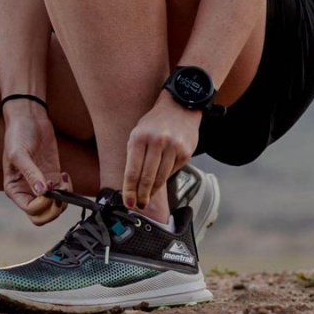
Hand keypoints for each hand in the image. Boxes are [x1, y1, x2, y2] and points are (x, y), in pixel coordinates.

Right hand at [2, 104, 71, 224]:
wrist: (29, 118)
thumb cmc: (17, 134)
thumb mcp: (19, 154)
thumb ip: (30, 174)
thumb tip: (42, 193)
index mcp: (14, 189)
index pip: (31, 210)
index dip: (43, 204)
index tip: (48, 189)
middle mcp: (27, 191)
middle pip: (43, 215)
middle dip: (54, 208)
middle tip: (60, 192)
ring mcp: (42, 184)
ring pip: (55, 206)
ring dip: (63, 198)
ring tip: (63, 181)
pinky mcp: (53, 176)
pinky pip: (63, 192)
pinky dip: (68, 188)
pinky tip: (65, 174)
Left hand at [122, 94, 200, 209]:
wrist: (179, 108)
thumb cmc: (154, 123)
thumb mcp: (138, 133)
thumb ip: (134, 156)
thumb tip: (131, 184)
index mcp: (140, 137)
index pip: (133, 170)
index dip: (129, 190)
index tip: (128, 202)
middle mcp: (157, 142)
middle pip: (147, 178)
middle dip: (141, 195)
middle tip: (138, 205)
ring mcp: (173, 147)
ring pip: (161, 177)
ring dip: (153, 191)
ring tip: (146, 198)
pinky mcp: (186, 152)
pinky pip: (172, 171)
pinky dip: (165, 178)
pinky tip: (160, 180)